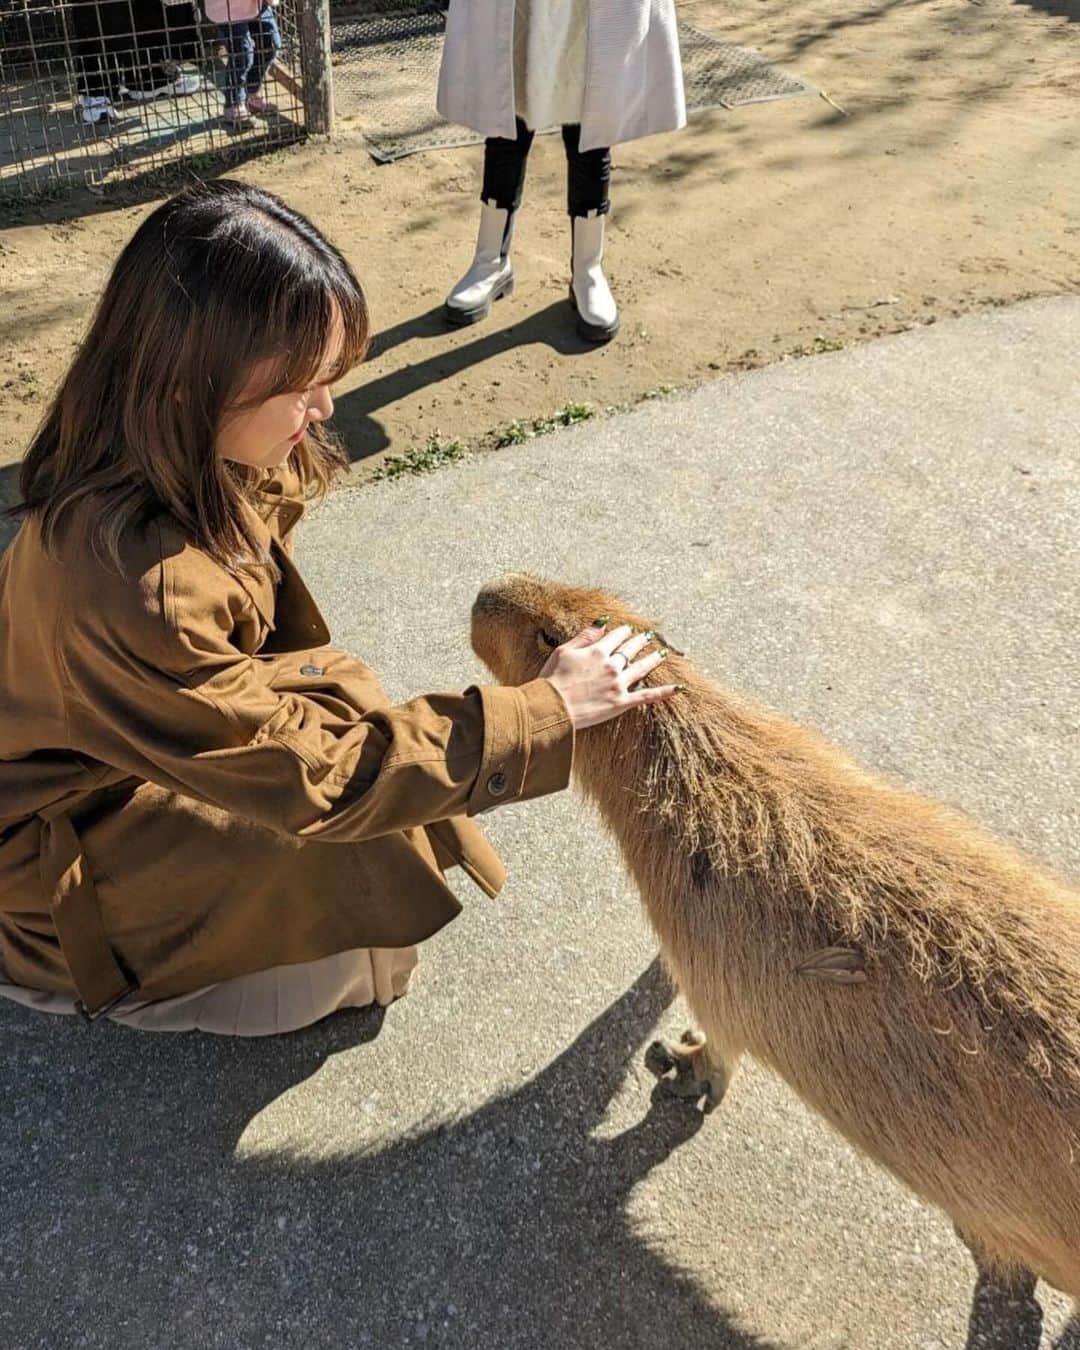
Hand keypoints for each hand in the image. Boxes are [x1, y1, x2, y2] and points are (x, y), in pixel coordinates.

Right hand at [539, 622, 680, 730]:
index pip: (615, 636)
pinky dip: (663, 692)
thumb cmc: (552, 680)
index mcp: (597, 651)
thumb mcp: (563, 651)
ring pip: (642, 668)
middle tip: (648, 636)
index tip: (628, 629)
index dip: (623, 631)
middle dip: (640, 641)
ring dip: (654, 659)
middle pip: (630, 649)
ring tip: (663, 652)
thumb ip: (585, 636)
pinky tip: (677, 688)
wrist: (552, 707)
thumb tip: (602, 622)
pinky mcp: (621, 703)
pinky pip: (647, 696)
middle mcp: (611, 665)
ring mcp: (618, 684)